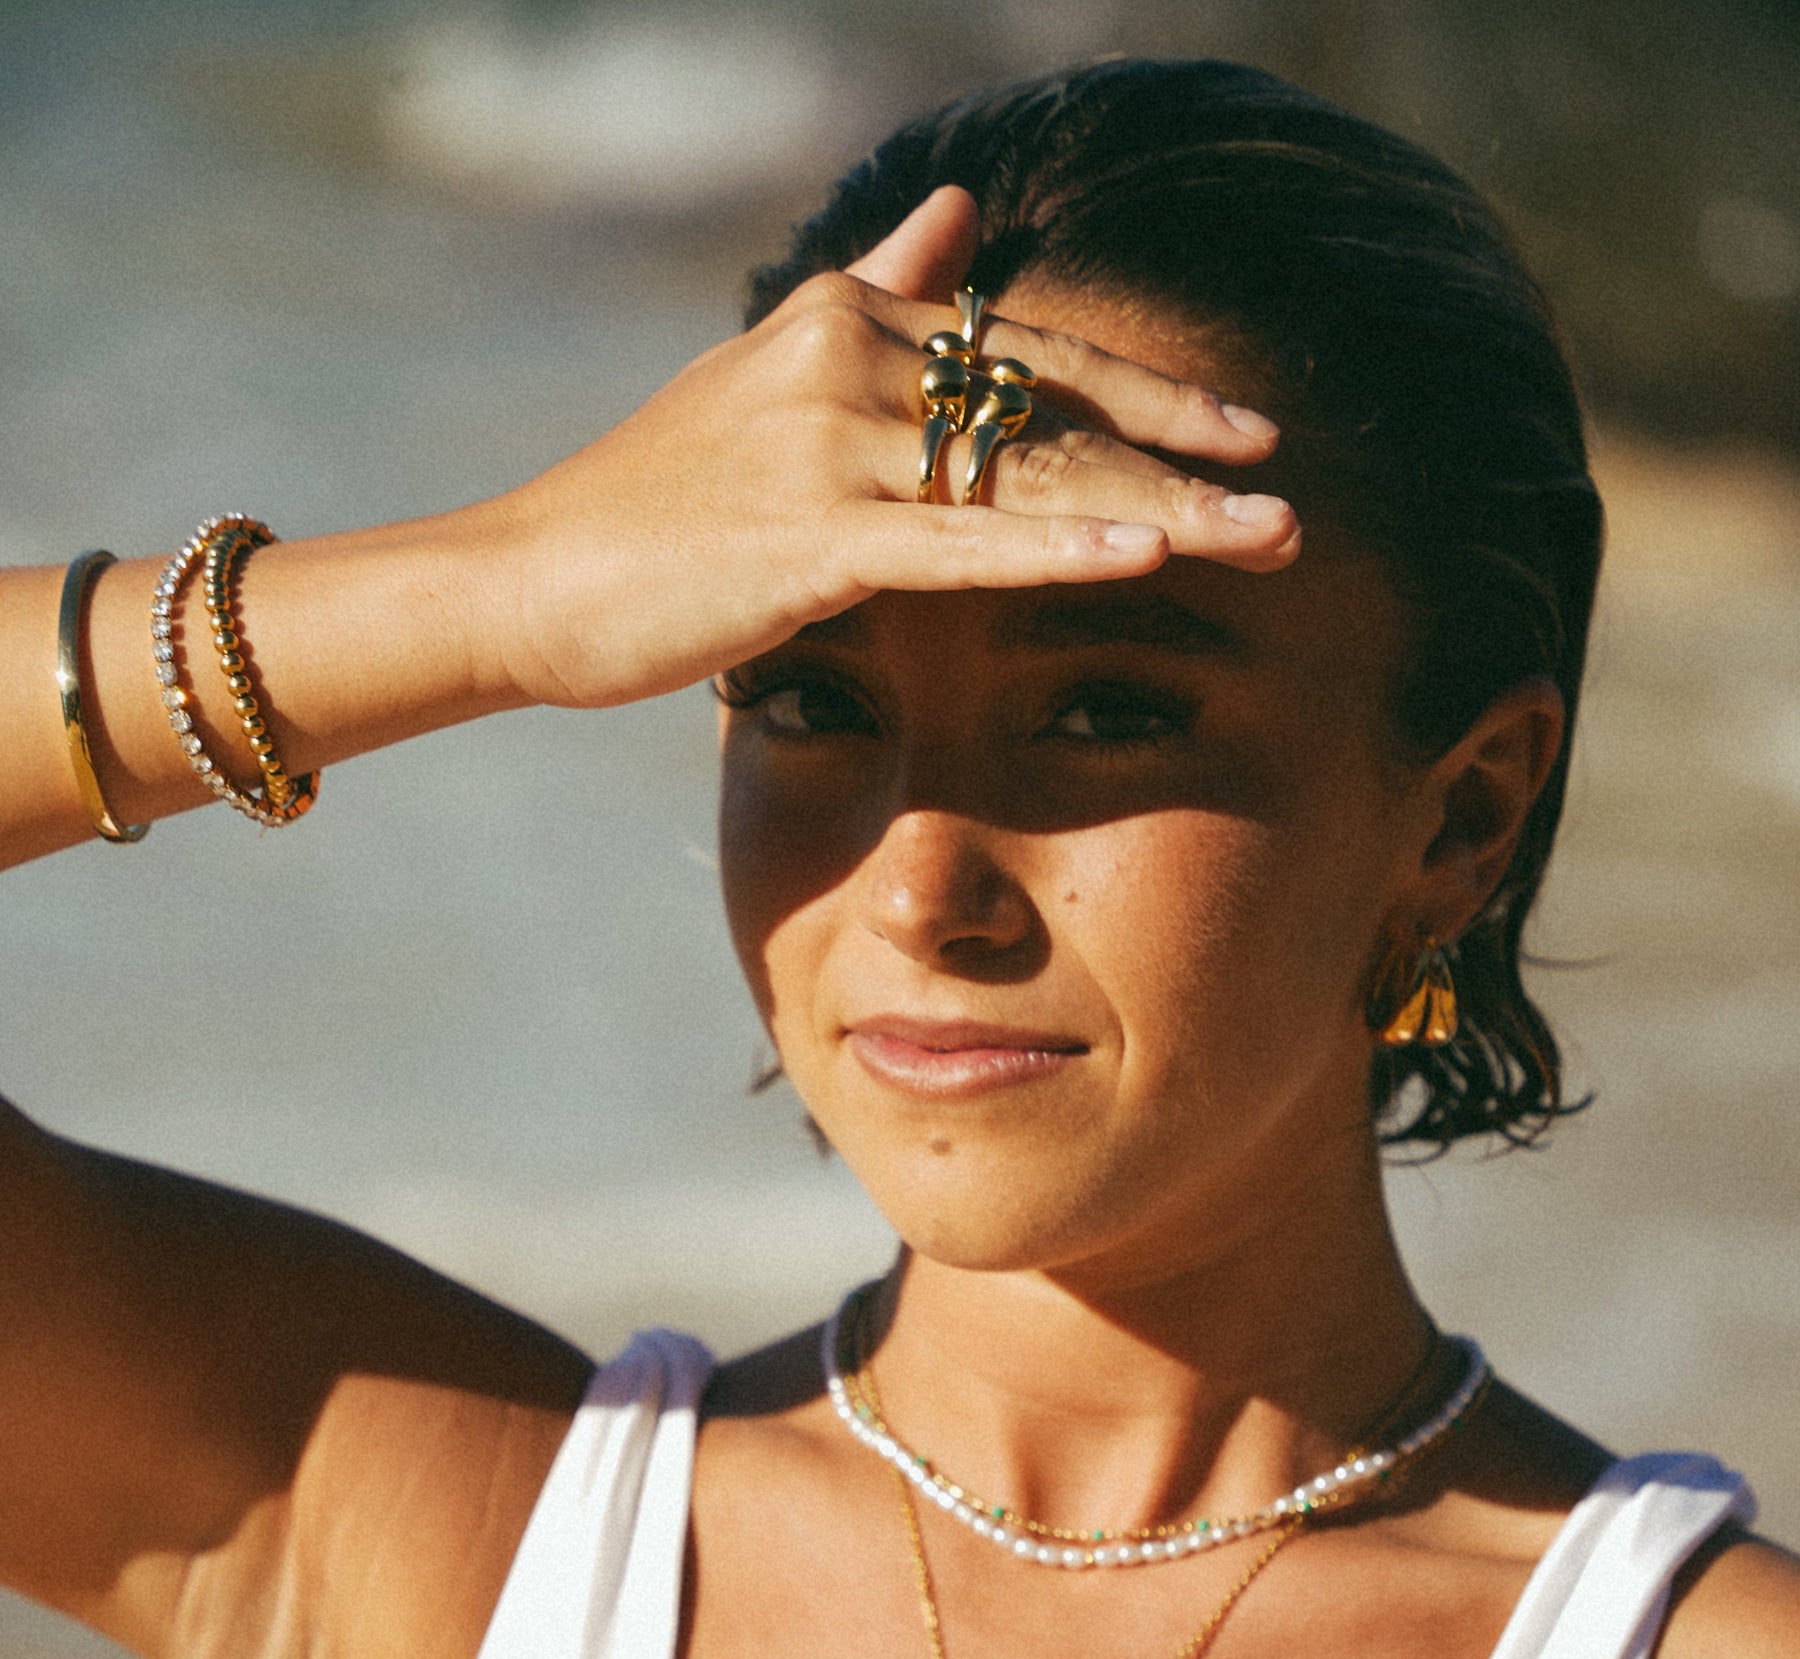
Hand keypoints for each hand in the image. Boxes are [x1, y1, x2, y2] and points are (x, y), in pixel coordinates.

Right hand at [474, 187, 1298, 710]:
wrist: (535, 574)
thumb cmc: (658, 492)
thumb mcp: (767, 373)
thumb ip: (874, 288)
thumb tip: (954, 218)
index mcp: (849, 320)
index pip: (1031, 357)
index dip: (1149, 395)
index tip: (1247, 431)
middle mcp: (848, 362)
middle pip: (1052, 414)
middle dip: (1185, 462)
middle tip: (1292, 508)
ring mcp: (827, 448)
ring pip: (1026, 478)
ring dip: (1160, 511)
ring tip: (1267, 540)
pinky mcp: (808, 538)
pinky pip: (958, 546)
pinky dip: (1053, 548)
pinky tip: (1144, 554)